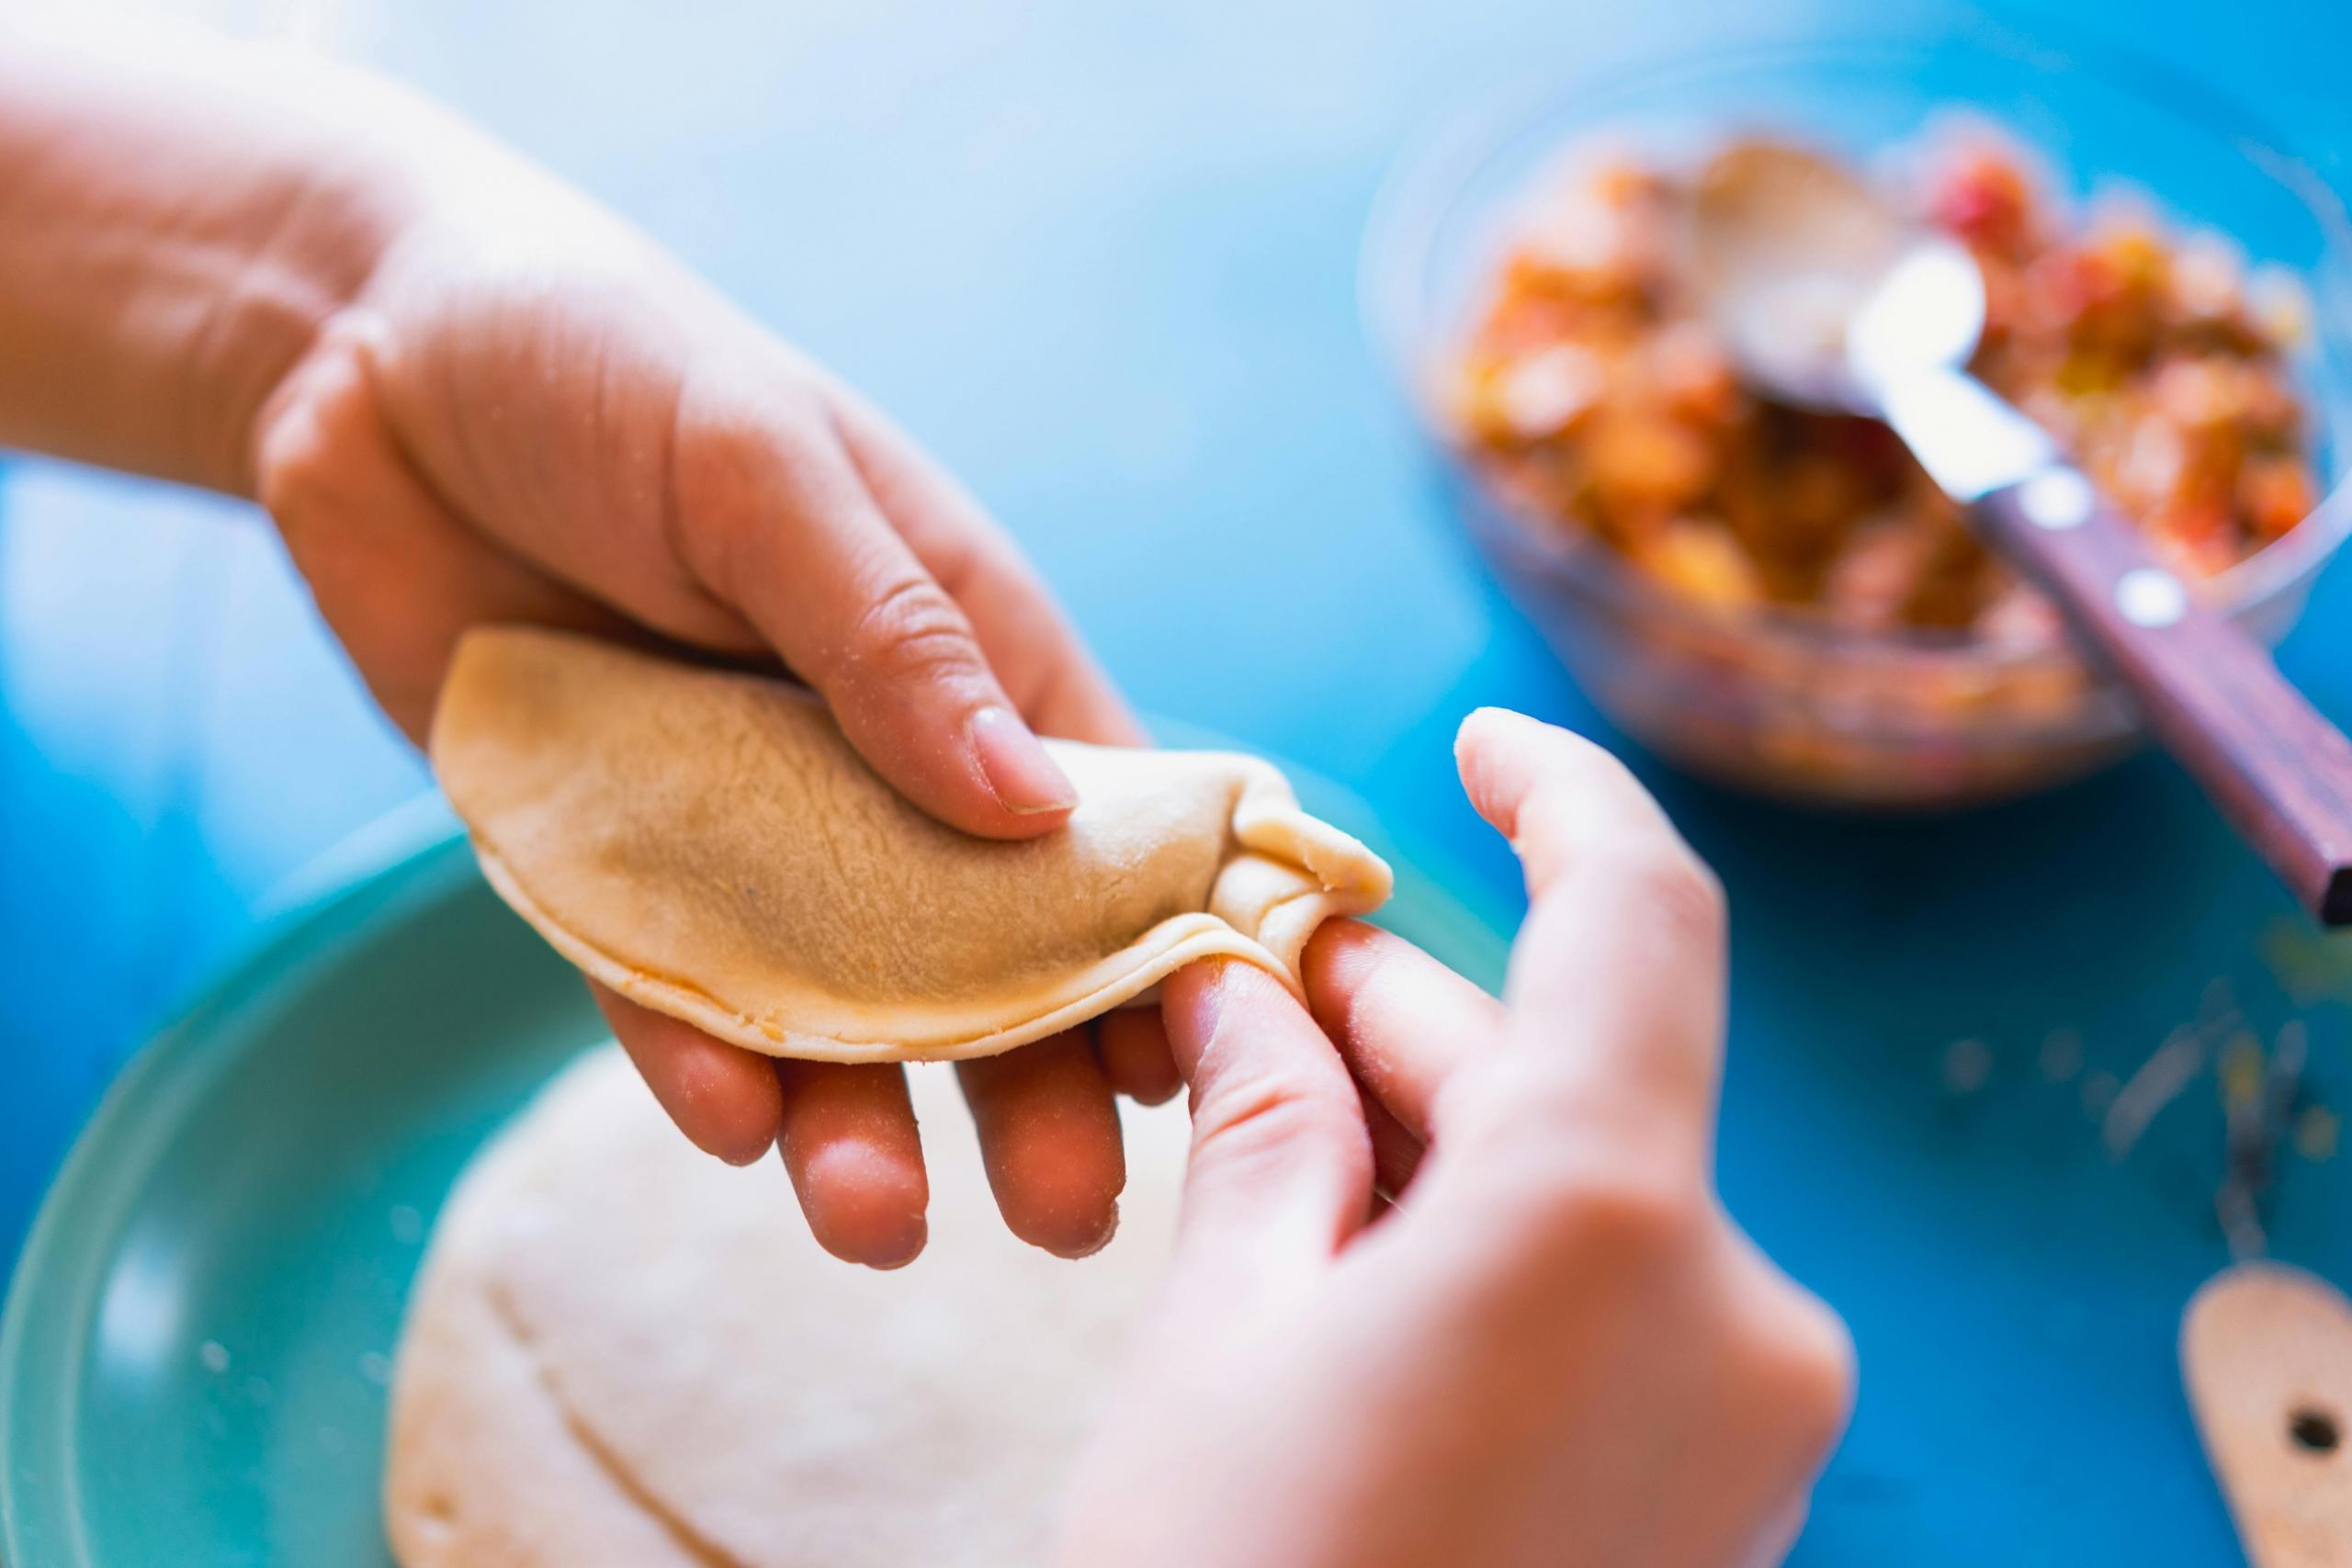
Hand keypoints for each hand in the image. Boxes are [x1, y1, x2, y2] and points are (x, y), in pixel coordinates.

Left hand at [0, 27, 1169, 1267]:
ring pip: (829, 1002)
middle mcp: (874, 762)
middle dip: (1032, 1079)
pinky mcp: (607, 866)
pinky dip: (699, 1056)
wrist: (367, 364)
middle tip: (1066, 1215)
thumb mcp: (769, 470)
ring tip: (880, 1221)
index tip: (1201, 1061)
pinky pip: (660, 986)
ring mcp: (744, 826)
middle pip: (982, 951)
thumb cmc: (617, 365)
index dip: (1157, 937)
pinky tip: (736, 1123)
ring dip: (866, 1114)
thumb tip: (1034, 808)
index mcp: (965, 651)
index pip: (1101, 821)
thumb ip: (894, 638)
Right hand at [1057, 708, 1852, 1567]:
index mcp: (1611, 1225)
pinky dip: (1484, 1243)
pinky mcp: (1716, 1493)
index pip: (1637, 913)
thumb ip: (1268, 1128)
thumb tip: (1251, 989)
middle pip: (1577, 1068)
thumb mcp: (1220, 1339)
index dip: (1560, 794)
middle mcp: (1735, 1309)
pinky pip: (1608, 1298)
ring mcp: (1747, 1417)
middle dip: (1406, 1016)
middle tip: (1237, 981)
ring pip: (1586, 1188)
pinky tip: (1338, 1251)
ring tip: (1252, 1118)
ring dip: (1430, 1136)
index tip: (1479, 744)